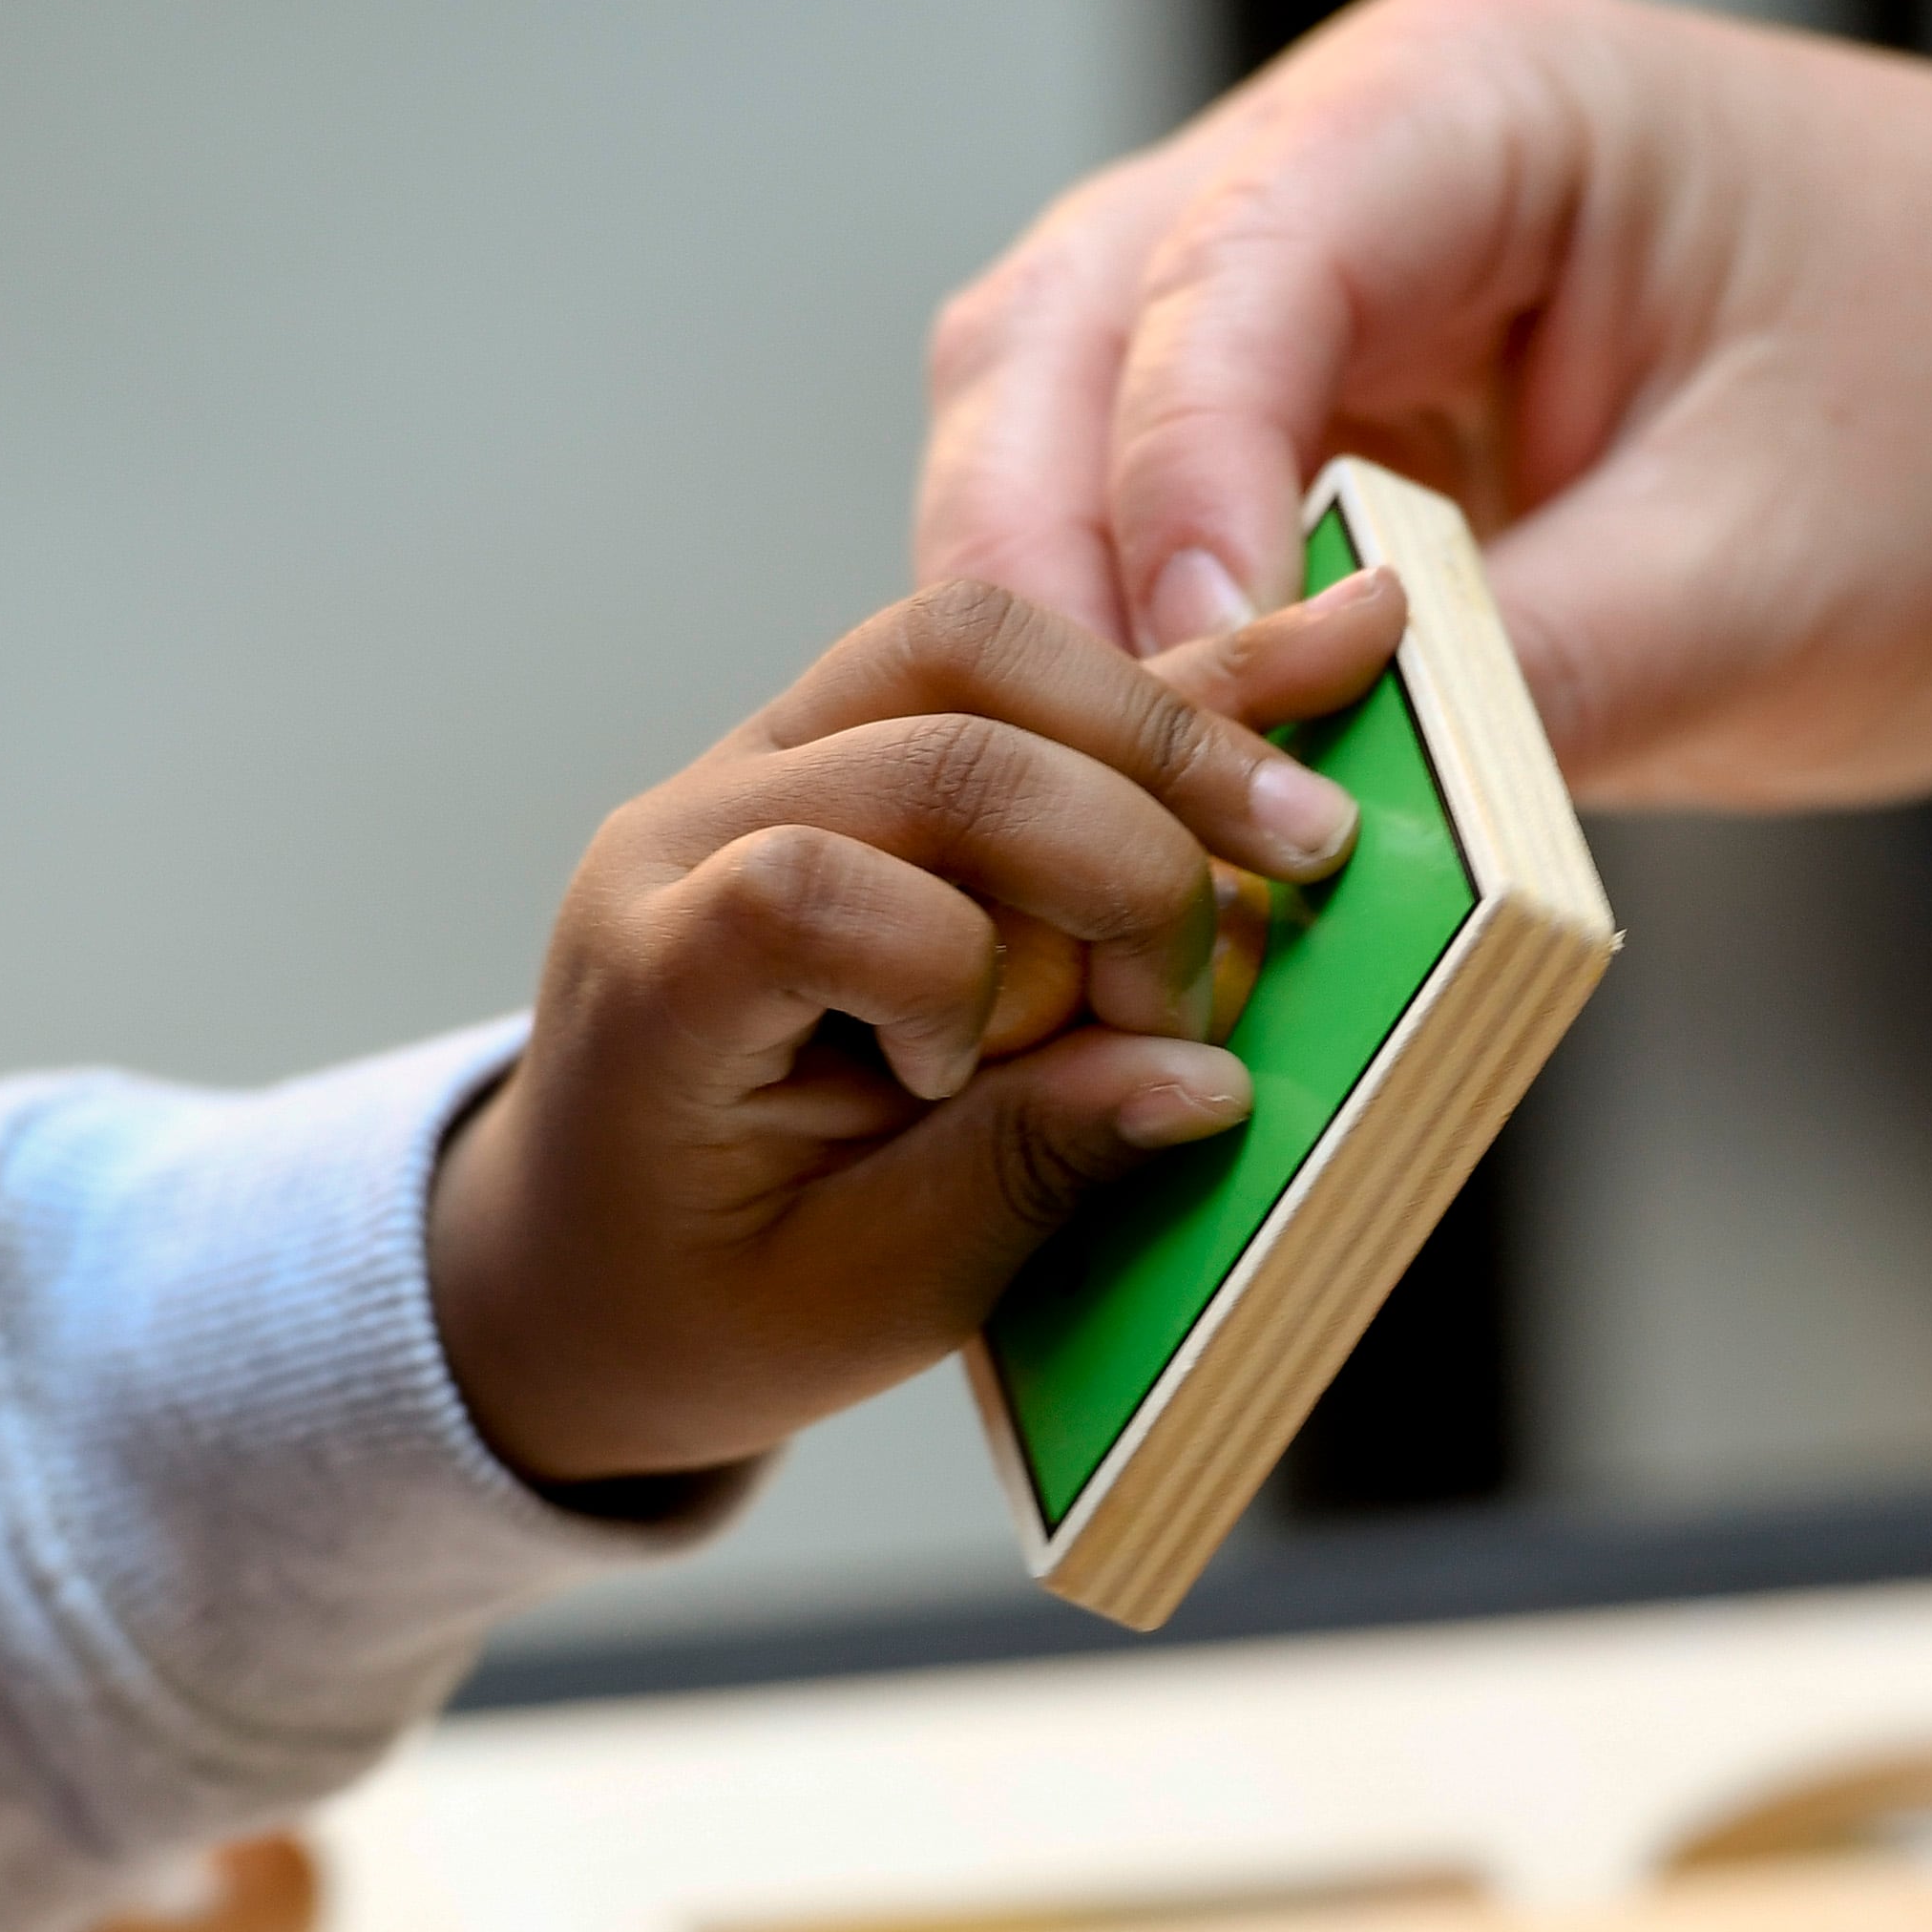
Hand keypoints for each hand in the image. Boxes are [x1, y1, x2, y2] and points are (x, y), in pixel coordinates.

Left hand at [428, 571, 1406, 1486]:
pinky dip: (1171, 680)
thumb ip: (1019, 1175)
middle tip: (1208, 993)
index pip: (806, 888)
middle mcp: (694, 827)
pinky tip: (1336, 632)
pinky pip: (1022, 675)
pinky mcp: (860, 748)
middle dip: (1118, 848)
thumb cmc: (706, 1299)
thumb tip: (1204, 1082)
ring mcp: (771, 762)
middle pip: (932, 726)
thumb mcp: (859, 1297)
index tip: (985, 1080)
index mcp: (655, 976)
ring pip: (976, 644)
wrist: (595, 1261)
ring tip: (1297, 828)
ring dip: (1156, 733)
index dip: (950, 970)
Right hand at [916, 0, 1931, 808]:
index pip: (1221, 276)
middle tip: (1065, 806)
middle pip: (1062, 333)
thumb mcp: (1783, 584)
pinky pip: (1159, 518)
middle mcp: (1357, 160)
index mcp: (1471, 105)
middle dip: (1037, 569)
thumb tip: (1291, 824)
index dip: (1167, 490)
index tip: (1188, 688)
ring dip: (1057, 624)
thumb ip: (1532, 683)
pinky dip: (1138, 654)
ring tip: (1093, 830)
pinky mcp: (1340, 415)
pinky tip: (1159, 799)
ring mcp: (1330, 283)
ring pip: (1062, 426)